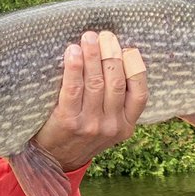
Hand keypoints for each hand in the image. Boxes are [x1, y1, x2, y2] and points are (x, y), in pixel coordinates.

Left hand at [31, 31, 147, 171]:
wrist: (54, 160)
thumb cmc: (82, 134)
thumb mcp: (108, 126)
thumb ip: (116, 103)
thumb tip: (118, 58)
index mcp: (126, 125)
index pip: (140, 93)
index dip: (135, 67)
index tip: (128, 48)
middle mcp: (112, 126)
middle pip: (116, 82)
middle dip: (111, 54)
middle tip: (105, 35)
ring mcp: (91, 125)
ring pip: (96, 82)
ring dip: (93, 55)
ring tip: (89, 37)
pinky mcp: (69, 121)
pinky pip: (73, 88)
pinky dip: (74, 67)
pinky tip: (73, 52)